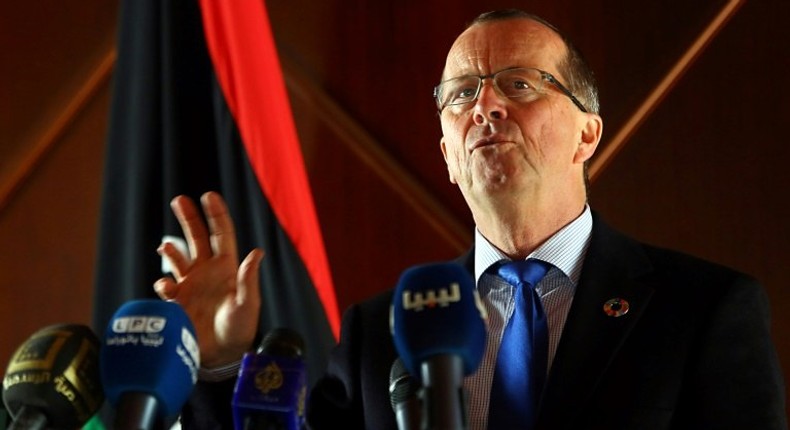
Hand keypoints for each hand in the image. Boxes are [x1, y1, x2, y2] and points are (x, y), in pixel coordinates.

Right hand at [154, 191, 261, 367]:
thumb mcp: (248, 304)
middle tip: (179, 199)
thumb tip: (257, 252)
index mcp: (227, 267)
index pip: (222, 234)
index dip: (216, 214)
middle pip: (198, 238)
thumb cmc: (240, 329)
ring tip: (164, 246)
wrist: (222, 355)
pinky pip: (167, 284)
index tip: (208, 195)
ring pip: (178, 257)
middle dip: (189, 218)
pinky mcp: (178, 300)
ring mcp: (192, 284)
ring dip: (171, 249)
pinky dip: (164, 282)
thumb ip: (249, 279)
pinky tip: (166, 286)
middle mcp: (208, 271)